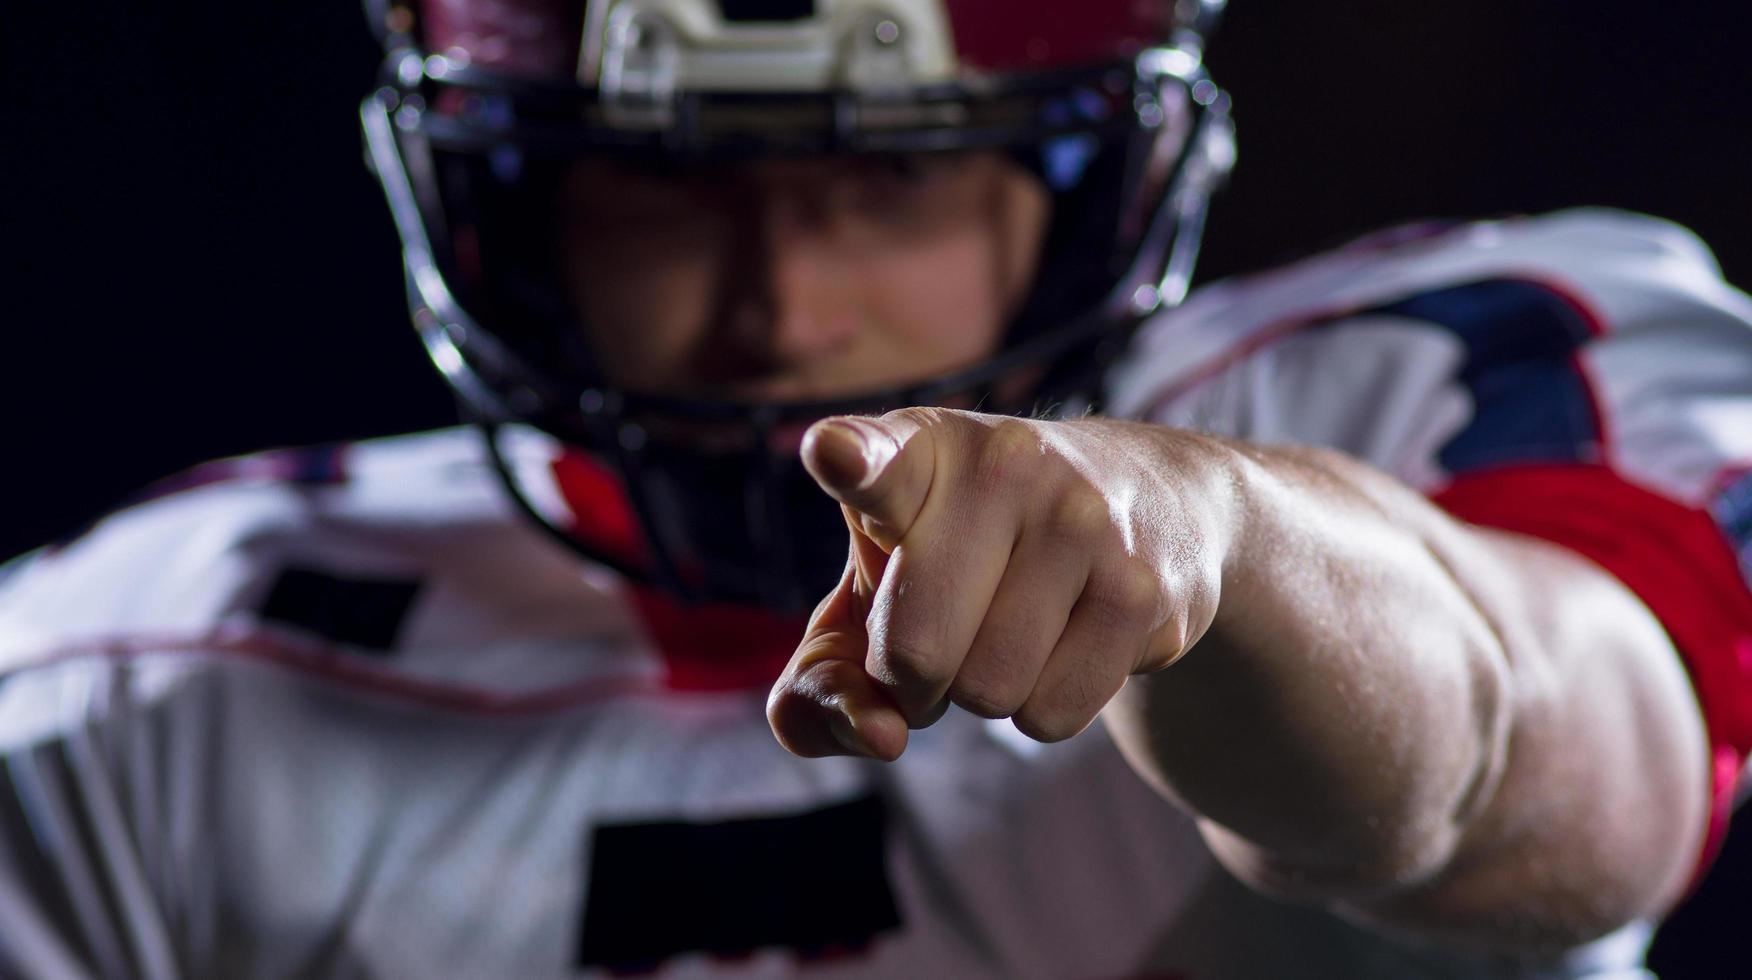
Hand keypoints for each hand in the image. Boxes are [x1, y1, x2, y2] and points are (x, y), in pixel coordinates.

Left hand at [766, 408, 1234, 759]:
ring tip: (1012, 626)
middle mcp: (1006, 467)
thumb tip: (879, 737)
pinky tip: (1067, 639)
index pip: (880, 460)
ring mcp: (1084, 524)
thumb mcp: (886, 576)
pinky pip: (1052, 714)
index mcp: (923, 449)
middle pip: (915, 652)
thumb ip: (827, 669)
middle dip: (913, 681)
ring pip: (989, 693)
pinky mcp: (1144, 590)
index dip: (851, 460)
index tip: (834, 453)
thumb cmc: (971, 550)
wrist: (1151, 497)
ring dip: (985, 691)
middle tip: (941, 639)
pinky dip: (1044, 705)